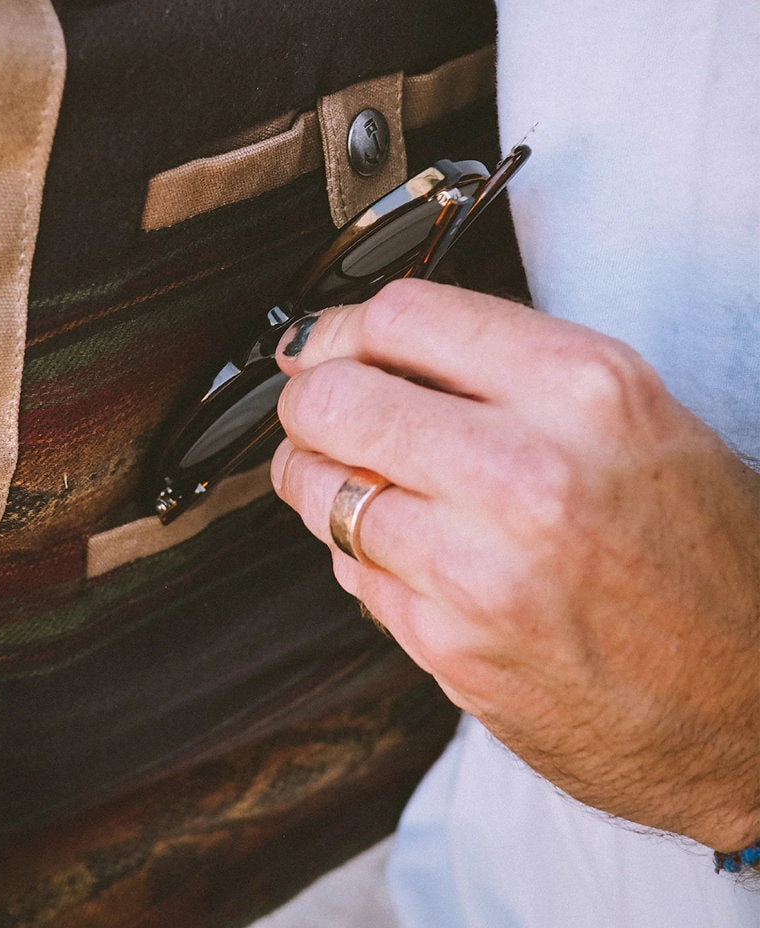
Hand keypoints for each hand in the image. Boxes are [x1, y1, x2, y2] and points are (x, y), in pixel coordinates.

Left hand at [270, 278, 759, 851]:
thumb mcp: (633, 418)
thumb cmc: (703, 557)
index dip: (340, 326)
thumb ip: (505, 372)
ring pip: (319, 488)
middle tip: (315, 411)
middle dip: (306, 400)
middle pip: (334, 398)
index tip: (322, 343)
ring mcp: (479, 567)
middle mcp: (527, 472)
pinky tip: (403, 553)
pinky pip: (349, 572)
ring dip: (314, 478)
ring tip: (349, 480)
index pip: (400, 316)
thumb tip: (370, 347)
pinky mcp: (449, 646)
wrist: (754, 705)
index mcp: (584, 390)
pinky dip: (356, 555)